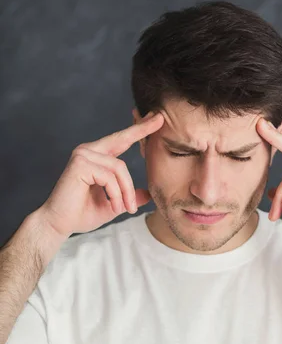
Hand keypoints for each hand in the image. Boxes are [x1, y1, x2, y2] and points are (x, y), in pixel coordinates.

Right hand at [38, 111, 163, 238]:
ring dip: (126, 191)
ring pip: (119, 167)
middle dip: (141, 130)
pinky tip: (113, 205)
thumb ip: (128, 196)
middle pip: (122, 139)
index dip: (138, 130)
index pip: (120, 140)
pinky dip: (115, 193)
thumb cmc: (82, 214)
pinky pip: (109, 177)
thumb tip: (147, 194)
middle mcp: (88, 151)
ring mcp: (83, 155)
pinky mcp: (80, 164)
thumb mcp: (114, 204)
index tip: (157, 119)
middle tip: (160, 120)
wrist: (59, 225)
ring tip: (126, 208)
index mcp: (96, 156)